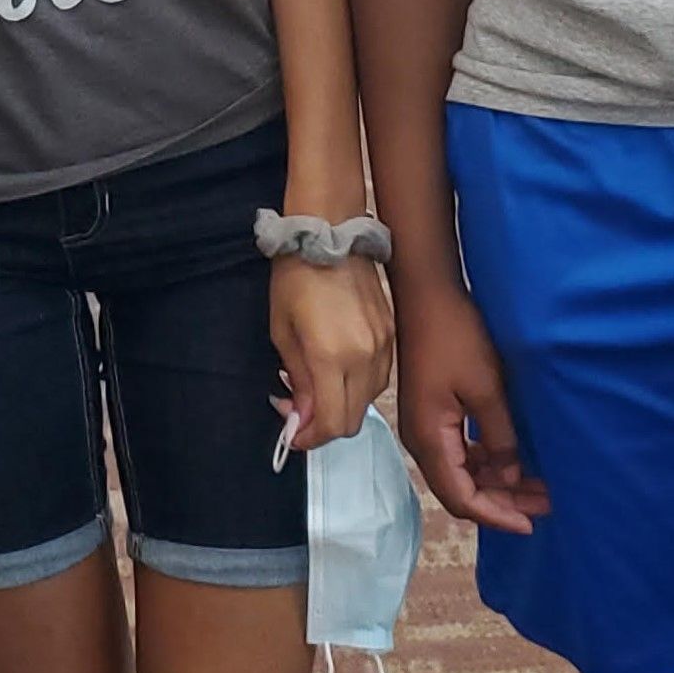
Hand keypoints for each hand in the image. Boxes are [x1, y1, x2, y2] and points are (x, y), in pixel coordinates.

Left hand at [270, 255, 393, 448]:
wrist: (329, 234)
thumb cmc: (295, 278)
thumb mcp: (282, 332)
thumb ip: (298, 380)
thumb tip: (302, 417)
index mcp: (332, 358)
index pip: (331, 423)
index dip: (309, 438)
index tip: (291, 433)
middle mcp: (365, 359)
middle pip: (351, 421)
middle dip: (322, 426)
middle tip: (297, 410)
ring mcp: (383, 347)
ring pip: (366, 402)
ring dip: (340, 405)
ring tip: (313, 384)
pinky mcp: (391, 335)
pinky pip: (377, 378)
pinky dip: (356, 386)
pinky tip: (334, 369)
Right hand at [395, 283, 548, 534]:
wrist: (426, 294)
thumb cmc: (455, 336)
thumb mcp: (486, 388)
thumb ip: (499, 436)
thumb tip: (511, 474)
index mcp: (430, 439)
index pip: (462, 497)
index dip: (497, 515)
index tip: (531, 524)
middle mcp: (422, 441)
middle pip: (461, 490)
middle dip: (502, 502)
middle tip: (546, 505)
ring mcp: (425, 427)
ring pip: (461, 472)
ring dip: (497, 483)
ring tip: (538, 486)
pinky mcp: (432, 413)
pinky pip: (458, 452)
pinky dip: (486, 462)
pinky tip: (512, 460)